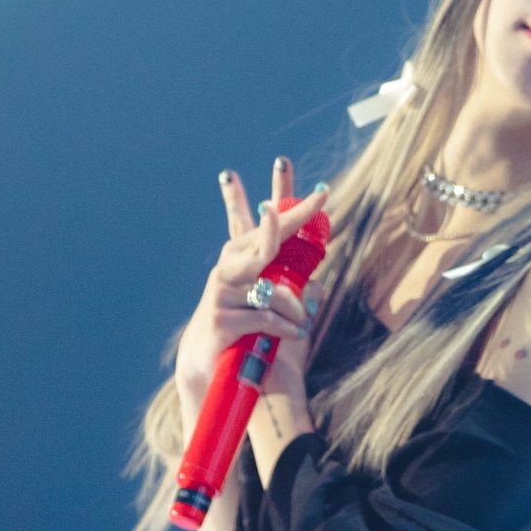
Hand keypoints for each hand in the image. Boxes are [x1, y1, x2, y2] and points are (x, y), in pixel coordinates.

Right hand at [174, 155, 327, 443]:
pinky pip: (267, 317)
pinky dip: (285, 328)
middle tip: (275, 206)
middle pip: (263, 241)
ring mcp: (223, 291)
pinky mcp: (222, 317)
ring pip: (274, 290)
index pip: (262, 220)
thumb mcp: (276, 308)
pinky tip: (292, 334)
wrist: (213, 367)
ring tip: (301, 323)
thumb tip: (318, 284)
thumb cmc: (250, 333)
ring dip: (294, 310)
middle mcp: (230, 268)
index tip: (283, 163)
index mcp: (244, 260)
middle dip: (274, 223)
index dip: (277, 194)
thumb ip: (294, 291)